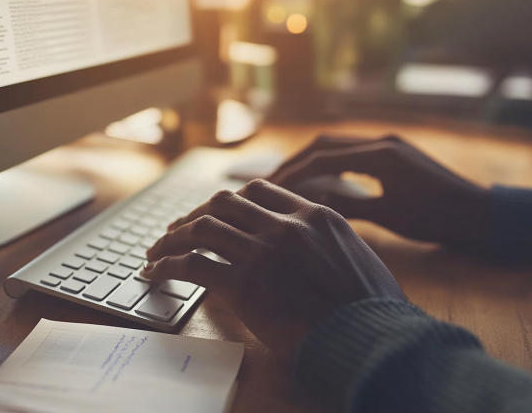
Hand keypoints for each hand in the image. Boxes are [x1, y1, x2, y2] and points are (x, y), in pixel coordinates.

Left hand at [141, 180, 404, 359]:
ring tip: (157, 251)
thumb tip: (314, 250)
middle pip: (223, 203)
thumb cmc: (374, 310)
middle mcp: (286, 226)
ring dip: (172, 238)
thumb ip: (328, 244)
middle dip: (194, 214)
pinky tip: (156, 273)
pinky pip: (192, 264)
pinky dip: (168, 265)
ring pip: (202, 228)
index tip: (213, 212)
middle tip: (177, 229)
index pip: (259, 192)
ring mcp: (264, 252)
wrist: (373, 340)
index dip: (228, 201)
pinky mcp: (245, 285)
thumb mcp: (360, 258)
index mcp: (316, 216)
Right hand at [269, 135, 491, 249]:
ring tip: (290, 182)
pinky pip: (355, 157)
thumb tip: (309, 204)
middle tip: (271, 181)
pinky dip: (334, 168)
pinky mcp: (397, 157)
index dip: (293, 172)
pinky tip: (322, 184)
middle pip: (326, 144)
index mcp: (381, 154)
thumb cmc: (438, 219)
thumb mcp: (389, 215)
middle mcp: (383, 142)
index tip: (270, 187)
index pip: (323, 157)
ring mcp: (391, 147)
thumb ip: (348, 206)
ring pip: (339, 148)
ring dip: (313, 163)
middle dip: (297, 162)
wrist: (482, 216)